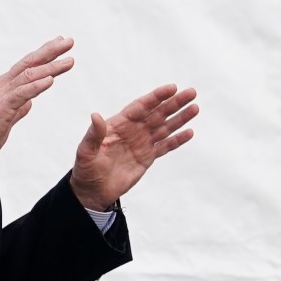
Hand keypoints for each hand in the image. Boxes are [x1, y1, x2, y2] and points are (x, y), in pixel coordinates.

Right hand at [0, 36, 76, 164]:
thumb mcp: (6, 116)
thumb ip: (18, 106)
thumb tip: (29, 102)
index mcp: (4, 85)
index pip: (27, 65)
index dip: (44, 53)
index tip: (60, 43)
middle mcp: (3, 85)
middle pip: (29, 63)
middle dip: (50, 51)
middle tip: (69, 41)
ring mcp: (2, 95)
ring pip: (29, 75)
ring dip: (51, 67)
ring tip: (69, 61)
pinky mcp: (2, 108)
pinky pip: (22, 94)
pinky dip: (37, 86)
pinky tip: (50, 80)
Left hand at [69, 84, 199, 210]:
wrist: (93, 192)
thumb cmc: (86, 170)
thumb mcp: (86, 152)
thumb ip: (94, 134)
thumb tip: (96, 116)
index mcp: (119, 124)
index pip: (141, 107)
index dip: (156, 97)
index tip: (172, 88)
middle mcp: (133, 130)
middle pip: (157, 113)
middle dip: (174, 103)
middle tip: (191, 92)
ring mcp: (142, 143)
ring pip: (165, 127)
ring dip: (180, 118)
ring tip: (195, 108)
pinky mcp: (147, 157)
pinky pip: (165, 146)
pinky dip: (177, 140)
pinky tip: (189, 132)